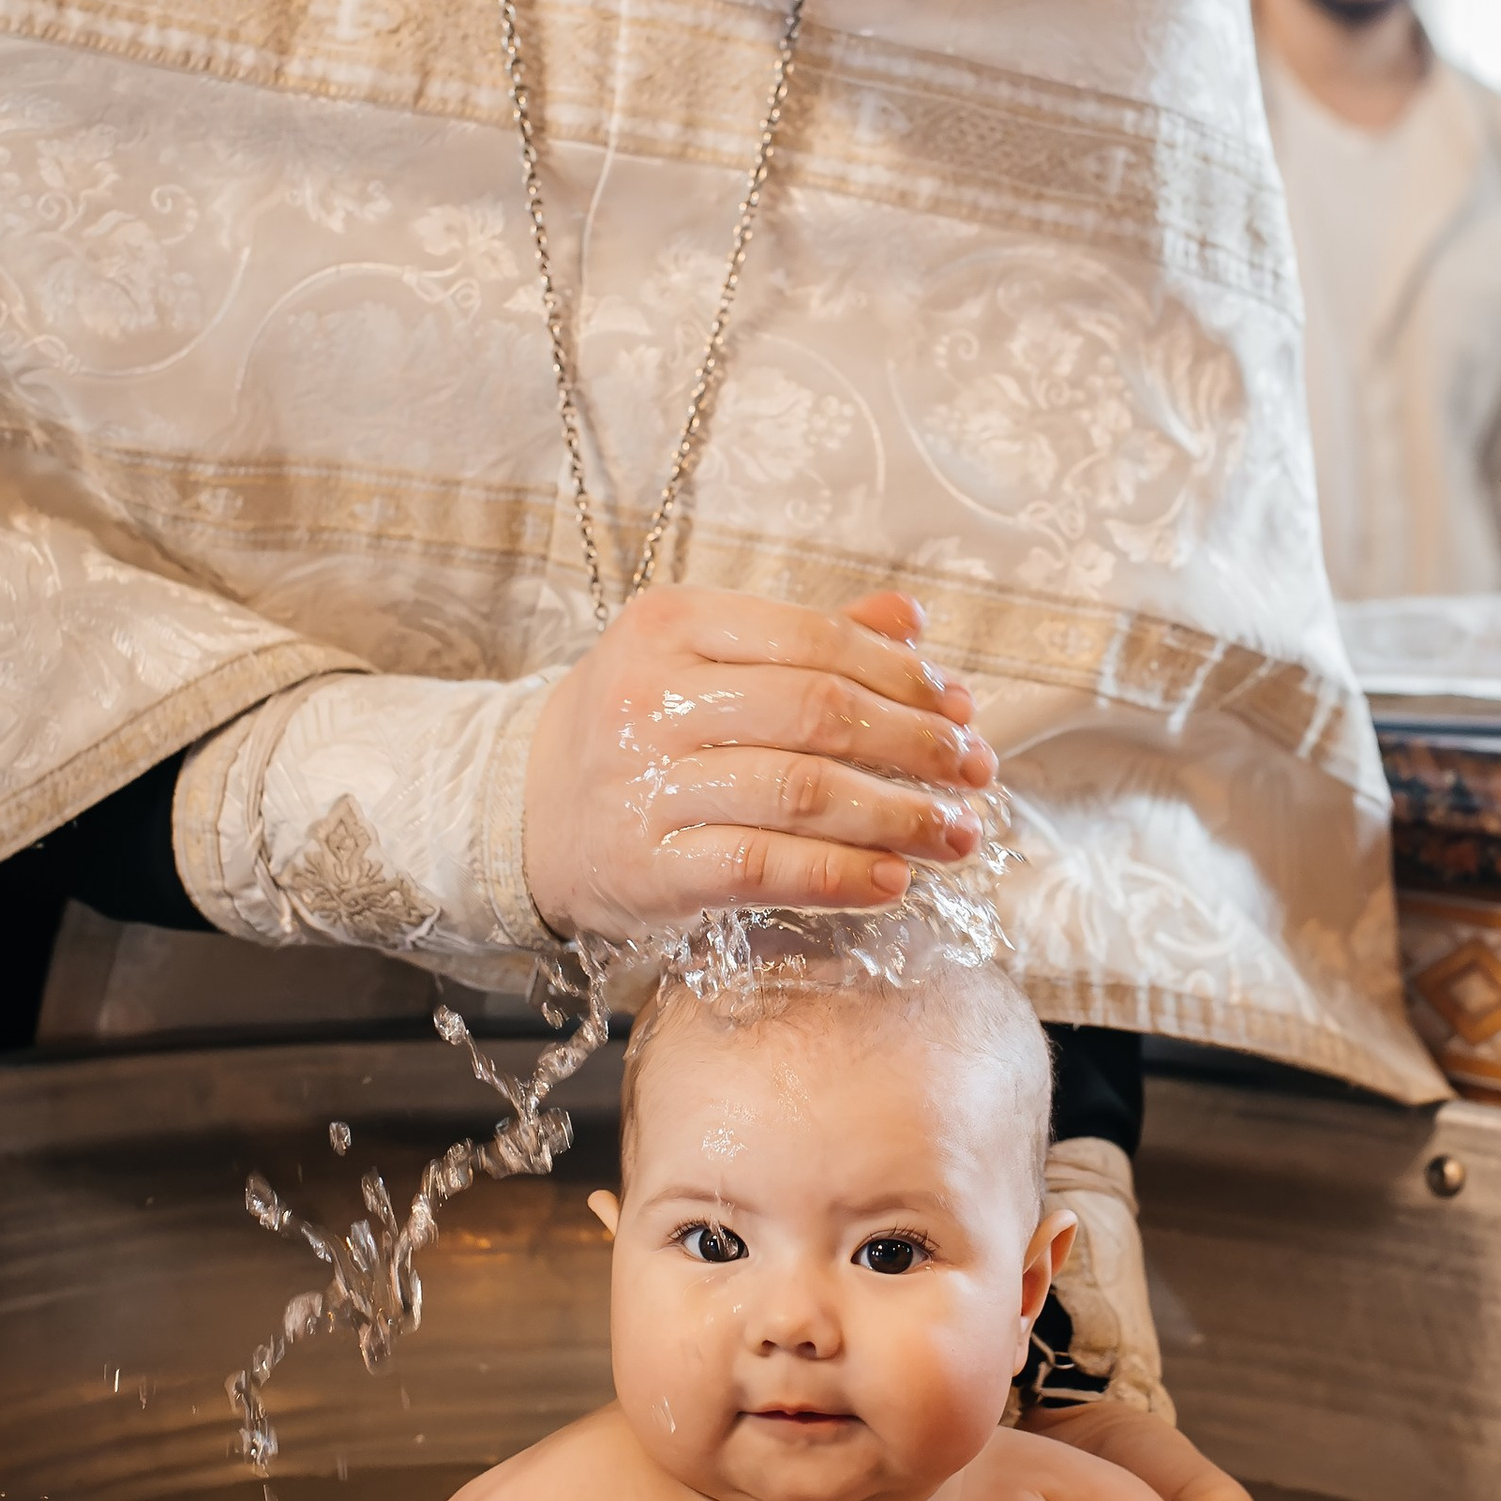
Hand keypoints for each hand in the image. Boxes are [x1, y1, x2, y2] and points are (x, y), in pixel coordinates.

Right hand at [521, 583, 994, 939]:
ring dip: (897, 816)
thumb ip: (809, 638)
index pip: (815, 641)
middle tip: (976, 772)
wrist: (525, 815)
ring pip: (799, 793)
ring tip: (955, 834)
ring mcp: (643, 786)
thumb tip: (912, 620)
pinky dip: (838, 875)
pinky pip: (761, 868)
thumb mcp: (705, 658)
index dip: (904, 677)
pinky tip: (891, 881)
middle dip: (916, 745)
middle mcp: (650, 698)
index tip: (962, 708)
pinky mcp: (647, 870)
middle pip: (816, 714)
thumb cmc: (641, 727)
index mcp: (670, 624)